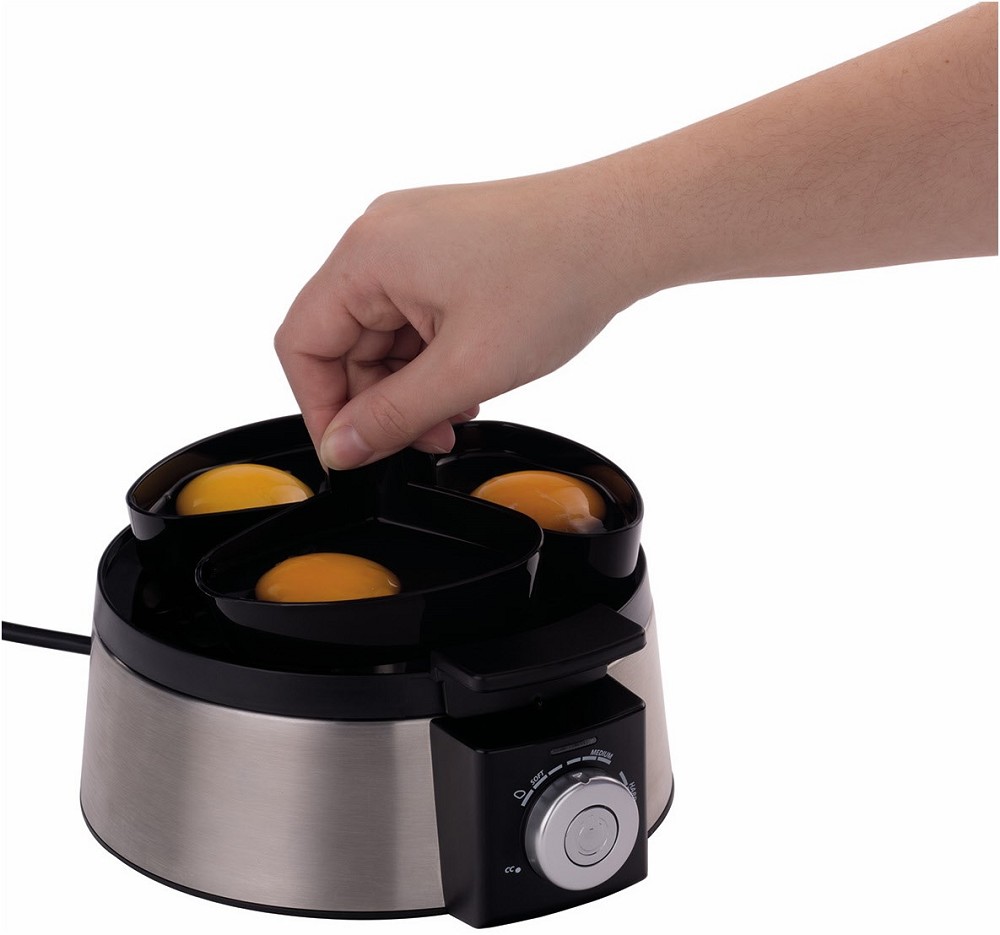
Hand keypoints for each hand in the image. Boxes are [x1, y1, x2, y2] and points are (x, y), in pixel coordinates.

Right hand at [275, 167, 638, 468]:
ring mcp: (414, 238)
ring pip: (383, 334)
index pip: (302, 343)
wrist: (623, 228)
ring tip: (460, 410)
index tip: (353, 450)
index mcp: (367, 255)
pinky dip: (433, 356)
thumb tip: (342, 449)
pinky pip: (414, 314)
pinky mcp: (444, 246)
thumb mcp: (466, 370)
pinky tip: (469, 380)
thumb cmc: (556, 278)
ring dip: (413, 384)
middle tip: (429, 437)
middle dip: (382, 401)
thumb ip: (393, 417)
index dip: (320, 408)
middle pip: (344, 342)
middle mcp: (380, 237)